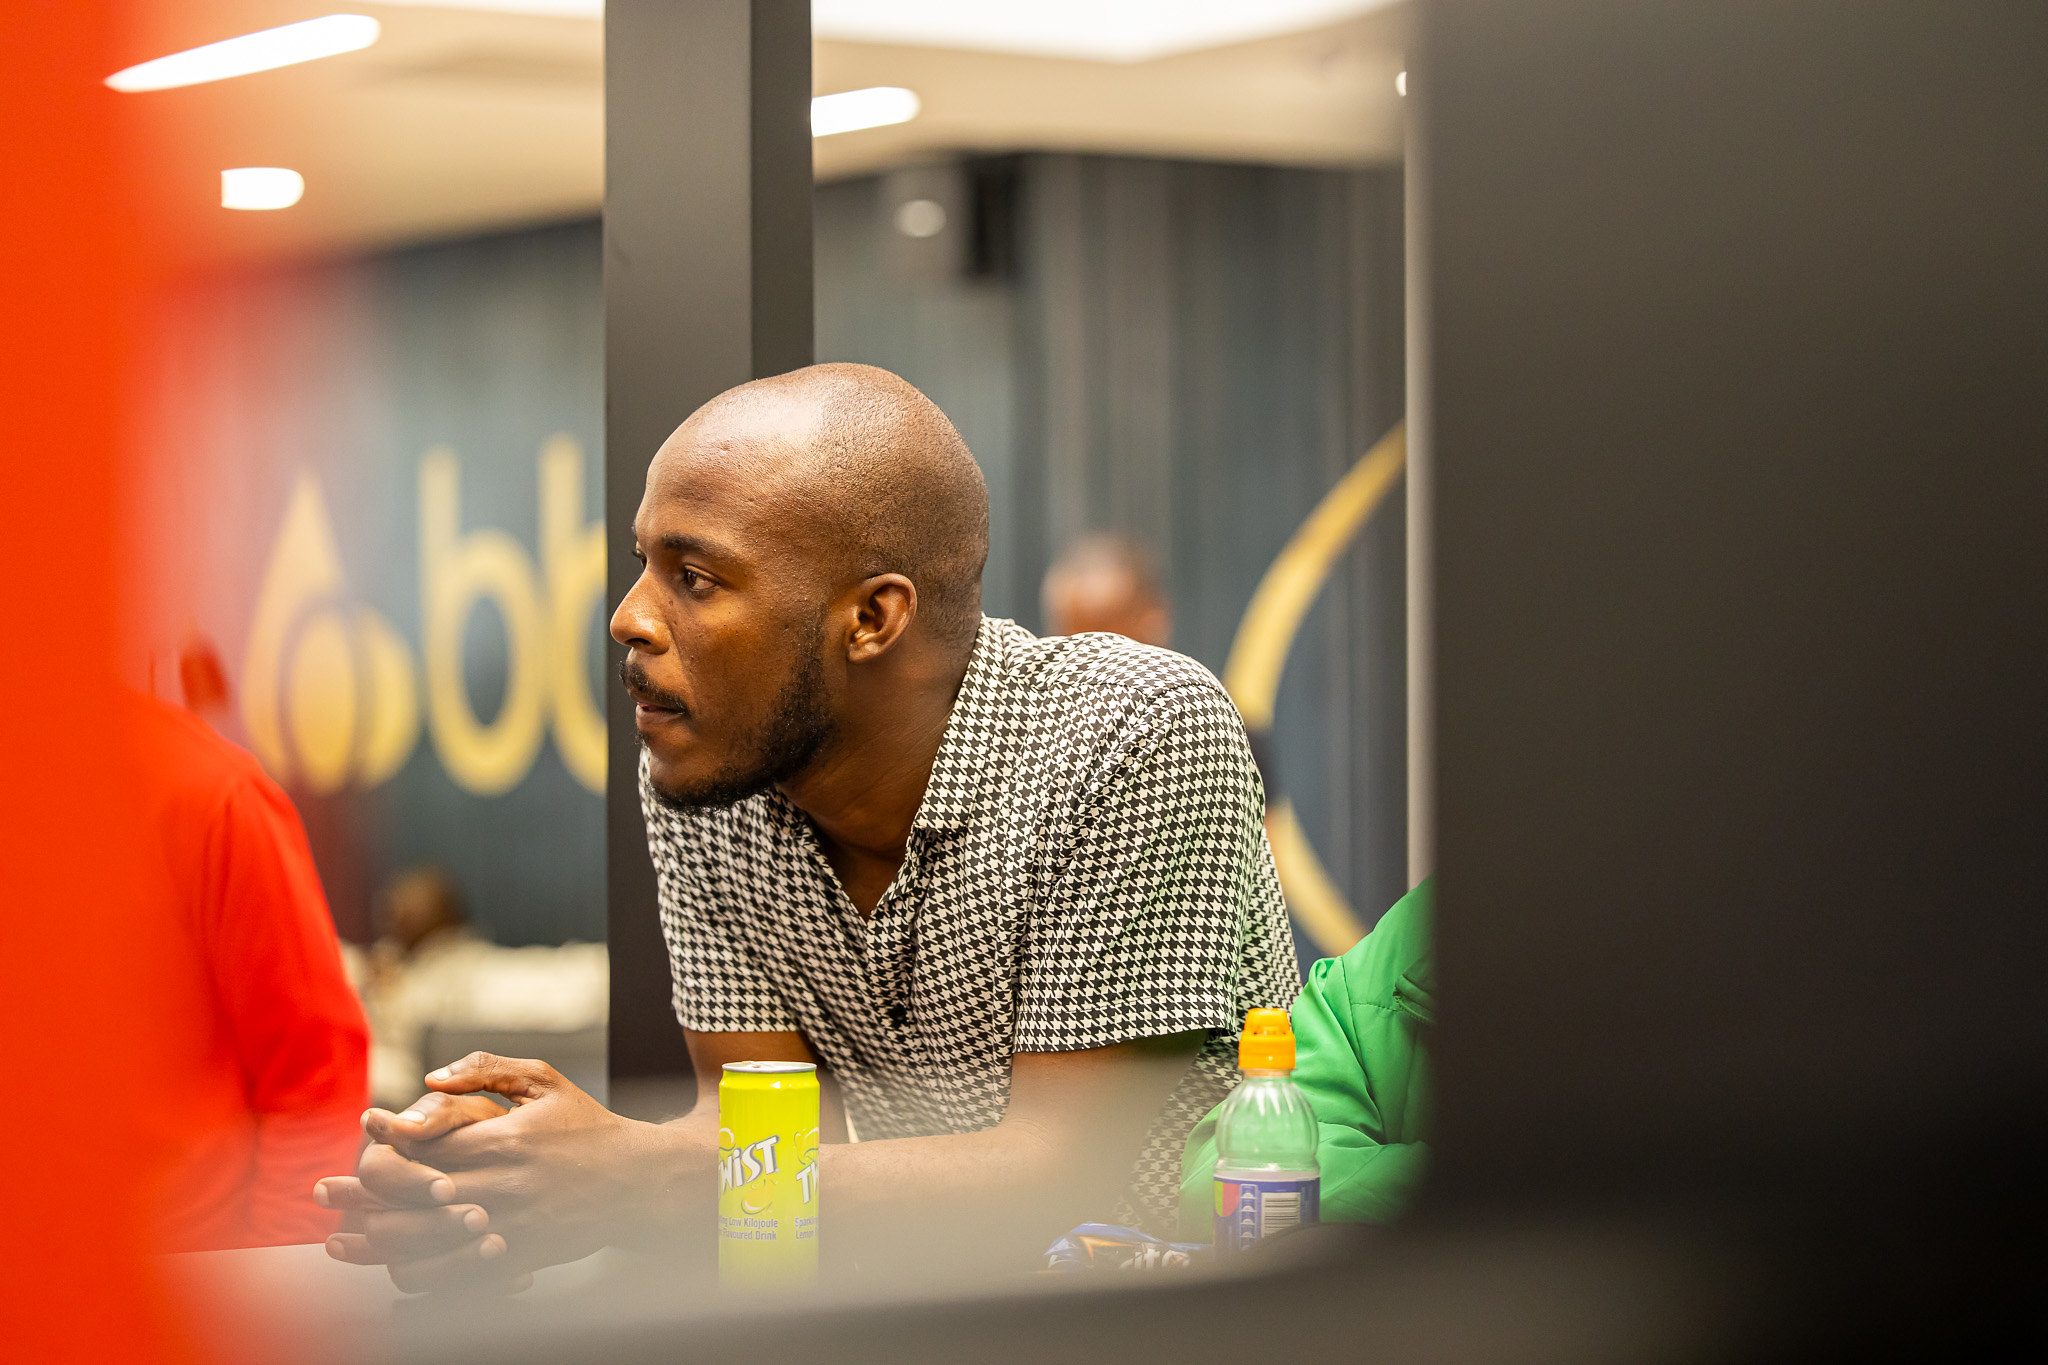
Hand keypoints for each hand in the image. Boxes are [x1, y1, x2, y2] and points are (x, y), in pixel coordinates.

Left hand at [321, 1054, 688, 1291]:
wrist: (639, 1182)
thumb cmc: (586, 1125)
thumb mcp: (545, 1080)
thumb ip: (487, 1068)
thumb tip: (430, 1077)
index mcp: (505, 1139)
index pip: (429, 1142)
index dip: (388, 1136)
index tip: (363, 1126)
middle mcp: (502, 1186)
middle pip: (414, 1195)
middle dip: (360, 1194)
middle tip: (322, 1191)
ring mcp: (509, 1225)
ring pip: (427, 1241)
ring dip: (374, 1243)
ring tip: (337, 1241)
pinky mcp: (518, 1257)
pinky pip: (457, 1274)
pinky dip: (419, 1274)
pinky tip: (390, 1269)